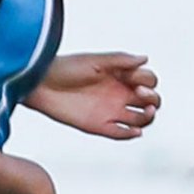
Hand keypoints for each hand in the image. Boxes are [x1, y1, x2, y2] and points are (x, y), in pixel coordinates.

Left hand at [27, 51, 159, 139]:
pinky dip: (132, 134)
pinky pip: (122, 134)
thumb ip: (120, 60)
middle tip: (141, 94)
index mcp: (121, 76)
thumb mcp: (94, 61)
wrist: (40, 84)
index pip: (148, 81)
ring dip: (148, 117)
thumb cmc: (66, 67)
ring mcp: (111, 111)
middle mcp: (119, 94)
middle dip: (153, 99)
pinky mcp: (100, 126)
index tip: (133, 76)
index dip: (147, 80)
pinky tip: (134, 130)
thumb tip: (145, 58)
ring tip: (145, 112)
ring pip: (141, 119)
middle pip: (150, 101)